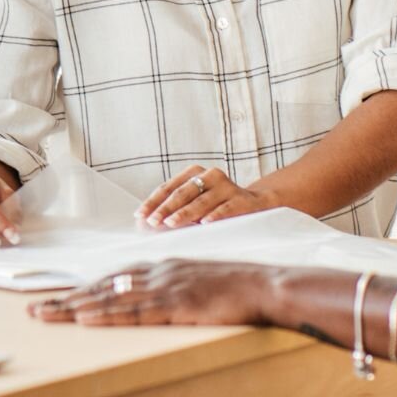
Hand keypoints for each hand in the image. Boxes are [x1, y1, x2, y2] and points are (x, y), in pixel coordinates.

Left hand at [29, 260, 274, 325]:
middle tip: (34, 309)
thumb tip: (153, 300)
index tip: (59, 299)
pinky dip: (105, 314)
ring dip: (74, 307)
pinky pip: (133, 311)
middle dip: (67, 299)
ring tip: (45, 316)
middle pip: (102, 286)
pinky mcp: (175, 304)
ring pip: (109, 298)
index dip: (84, 290)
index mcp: (163, 267)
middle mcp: (157, 272)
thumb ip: (175, 288)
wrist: (266, 286)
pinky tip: (84, 318)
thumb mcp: (200, 283)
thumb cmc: (238, 289)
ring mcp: (165, 287)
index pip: (113, 279)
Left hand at [136, 165, 269, 228]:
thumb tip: (148, 222)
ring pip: (202, 201)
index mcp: (194, 173)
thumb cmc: (216, 205)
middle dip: (165, 208)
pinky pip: (226, 208)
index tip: (140, 215)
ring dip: (185, 213)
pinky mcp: (241, 199)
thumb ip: (175, 208)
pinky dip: (215, 215)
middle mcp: (210, 175)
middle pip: (183, 193)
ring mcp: (227, 186)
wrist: (255, 204)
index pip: (169, 187)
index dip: (153, 201)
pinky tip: (204, 224)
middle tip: (153, 222)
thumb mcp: (195, 203)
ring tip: (171, 223)